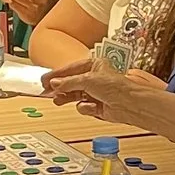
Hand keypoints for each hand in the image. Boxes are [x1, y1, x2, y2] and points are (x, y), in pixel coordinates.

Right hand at [44, 59, 162, 120]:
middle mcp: (94, 79)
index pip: (71, 69)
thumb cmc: (115, 86)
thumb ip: (68, 82)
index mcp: (94, 66)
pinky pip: (84, 107)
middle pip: (71, 83)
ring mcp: (95, 93)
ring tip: (58, 100)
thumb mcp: (87, 79)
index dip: (57, 75)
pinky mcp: (97, 107)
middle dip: (60, 87)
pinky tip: (91, 107)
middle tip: (47, 90)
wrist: (129, 104)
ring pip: (75, 96)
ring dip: (67, 98)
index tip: (45, 79)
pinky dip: (86, 108)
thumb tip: (54, 83)